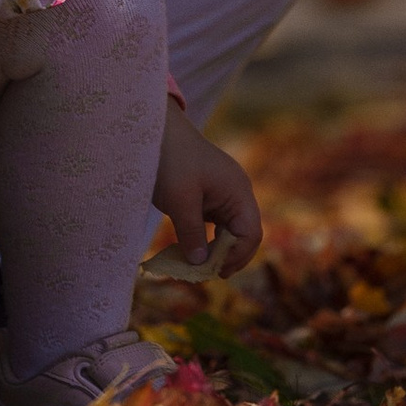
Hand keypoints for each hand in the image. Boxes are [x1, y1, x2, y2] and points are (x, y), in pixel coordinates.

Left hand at [152, 100, 261, 277]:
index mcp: (238, 191)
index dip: (236, 256)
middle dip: (228, 257)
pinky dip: (205, 239)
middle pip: (243, 235)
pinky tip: (190, 250)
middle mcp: (236, 193)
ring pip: (228, 231)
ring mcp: (222, 193)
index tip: (213, 271)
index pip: (250, 233)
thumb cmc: (170, 160)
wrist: (154, 130)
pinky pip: (214, 223)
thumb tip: (200, 265)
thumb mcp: (180, 200)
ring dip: (216, 250)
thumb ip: (192, 233)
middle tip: (206, 275)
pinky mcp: (207, 195)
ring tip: (198, 268)